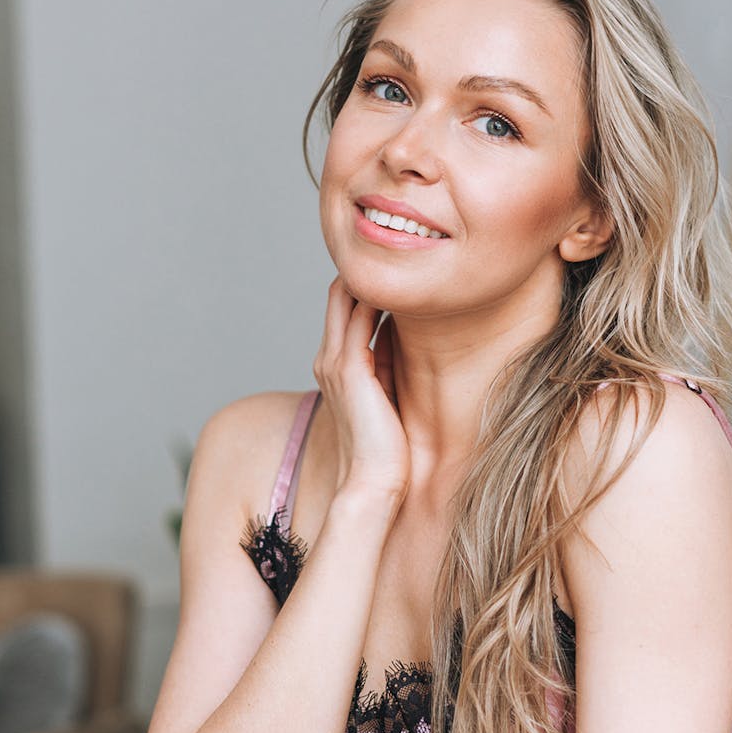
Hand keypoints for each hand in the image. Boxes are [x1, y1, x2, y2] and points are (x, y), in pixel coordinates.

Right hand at [311, 277, 410, 508]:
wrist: (373, 481)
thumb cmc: (387, 445)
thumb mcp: (386, 393)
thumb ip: (387, 363)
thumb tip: (403, 337)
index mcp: (335, 365)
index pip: (344, 308)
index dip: (365, 285)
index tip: (396, 268)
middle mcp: (328, 358)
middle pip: (340, 295)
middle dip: (365, 272)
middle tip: (397, 251)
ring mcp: (334, 362)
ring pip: (346, 299)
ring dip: (371, 278)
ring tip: (401, 257)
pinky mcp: (349, 369)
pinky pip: (360, 319)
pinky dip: (377, 298)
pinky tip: (402, 286)